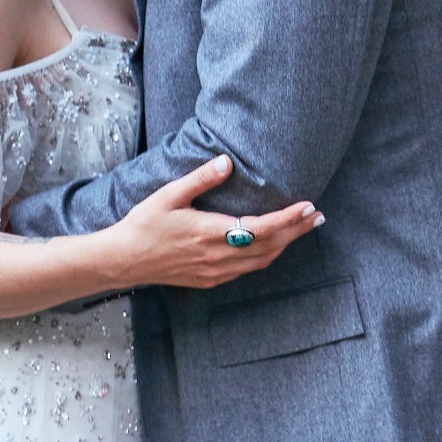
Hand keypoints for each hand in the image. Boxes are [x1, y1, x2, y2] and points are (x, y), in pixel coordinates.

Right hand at [113, 155, 322, 290]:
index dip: (288, 219)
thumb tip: (226, 162)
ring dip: (286, 244)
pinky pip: (248, 269)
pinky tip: (273, 245)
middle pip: (270, 246)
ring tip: (303, 229)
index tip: (308, 207)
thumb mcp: (168, 195)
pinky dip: (267, 255)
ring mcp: (216, 271)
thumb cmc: (144, 225)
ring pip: (262, 260)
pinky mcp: (211, 279)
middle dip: (296, 231)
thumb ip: (199, 179)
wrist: (124, 260)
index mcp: (210, 233)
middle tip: (318, 216)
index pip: (261, 227)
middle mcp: (218, 256)